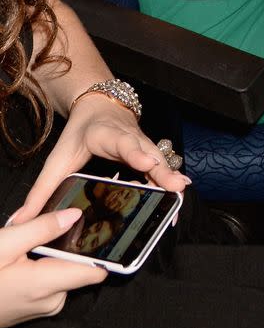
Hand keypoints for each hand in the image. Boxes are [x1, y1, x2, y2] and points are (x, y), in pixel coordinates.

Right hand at [0, 210, 105, 326]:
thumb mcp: (5, 244)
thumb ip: (42, 229)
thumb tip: (76, 215)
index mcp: (47, 285)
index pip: (96, 271)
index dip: (106, 247)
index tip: (111, 223)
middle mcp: (51, 301)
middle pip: (81, 266)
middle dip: (75, 243)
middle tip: (67, 216)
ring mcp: (42, 307)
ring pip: (66, 272)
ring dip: (58, 253)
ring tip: (42, 233)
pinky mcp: (34, 307)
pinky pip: (52, 282)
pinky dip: (48, 264)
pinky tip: (31, 252)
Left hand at [9, 95, 189, 229]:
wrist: (101, 106)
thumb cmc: (81, 132)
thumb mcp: (58, 158)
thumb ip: (41, 191)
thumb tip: (21, 221)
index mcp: (107, 134)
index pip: (122, 143)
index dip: (135, 153)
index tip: (146, 164)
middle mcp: (131, 138)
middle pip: (149, 154)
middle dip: (162, 172)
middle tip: (176, 187)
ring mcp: (144, 145)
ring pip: (160, 162)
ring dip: (170, 179)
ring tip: (180, 197)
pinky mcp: (150, 154)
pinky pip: (161, 169)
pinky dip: (169, 184)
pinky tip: (177, 203)